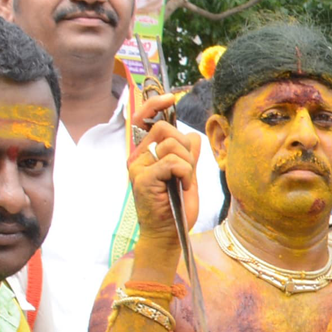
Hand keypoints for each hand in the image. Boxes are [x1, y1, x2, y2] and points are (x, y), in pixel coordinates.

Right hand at [126, 113, 198, 261]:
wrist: (168, 235)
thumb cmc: (176, 209)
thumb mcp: (187, 177)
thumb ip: (188, 156)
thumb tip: (193, 136)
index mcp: (145, 155)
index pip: (145, 119)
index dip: (155, 103)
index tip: (170, 96)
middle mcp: (138, 158)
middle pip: (166, 130)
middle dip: (185, 149)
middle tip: (186, 173)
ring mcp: (138, 167)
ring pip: (173, 145)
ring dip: (188, 166)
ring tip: (183, 184)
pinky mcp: (143, 178)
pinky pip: (173, 162)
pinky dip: (185, 174)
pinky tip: (182, 189)